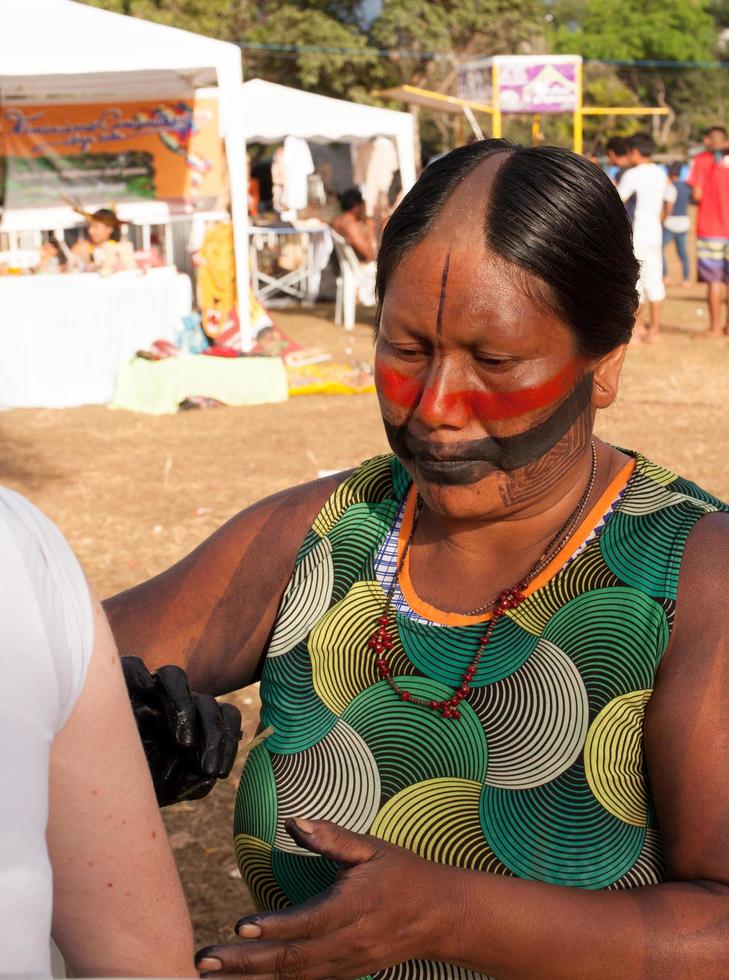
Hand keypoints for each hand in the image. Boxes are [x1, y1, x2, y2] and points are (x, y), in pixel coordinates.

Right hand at [122, 656, 241, 806]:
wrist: (93, 780)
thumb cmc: (133, 781)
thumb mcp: (166, 788)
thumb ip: (192, 783)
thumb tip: (209, 777)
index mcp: (191, 722)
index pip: (222, 716)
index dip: (227, 740)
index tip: (218, 772)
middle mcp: (173, 703)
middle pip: (205, 700)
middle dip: (214, 735)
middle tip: (208, 767)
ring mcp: (146, 690)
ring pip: (175, 676)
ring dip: (184, 707)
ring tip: (184, 743)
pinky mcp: (118, 682)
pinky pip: (132, 666)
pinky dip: (138, 674)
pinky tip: (143, 692)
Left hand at [195, 817, 454, 977]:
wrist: (441, 916)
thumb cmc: (403, 874)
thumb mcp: (372, 848)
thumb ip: (333, 837)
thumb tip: (295, 821)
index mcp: (356, 906)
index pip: (310, 922)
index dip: (274, 928)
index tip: (240, 926)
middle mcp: (350, 942)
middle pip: (293, 960)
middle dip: (245, 964)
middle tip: (204, 962)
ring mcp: (349, 964)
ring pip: (295, 978)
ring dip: (252, 979)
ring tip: (212, 975)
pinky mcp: (346, 973)